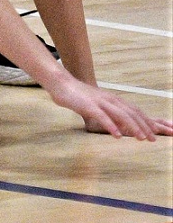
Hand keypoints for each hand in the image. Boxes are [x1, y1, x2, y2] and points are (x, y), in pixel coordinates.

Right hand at [48, 77, 170, 139]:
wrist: (61, 83)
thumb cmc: (79, 96)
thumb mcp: (98, 105)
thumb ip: (110, 114)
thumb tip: (122, 127)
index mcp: (114, 100)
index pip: (136, 111)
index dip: (149, 121)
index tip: (160, 131)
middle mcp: (111, 100)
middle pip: (132, 113)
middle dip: (146, 126)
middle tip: (154, 139)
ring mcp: (100, 102)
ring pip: (121, 115)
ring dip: (133, 127)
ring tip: (142, 138)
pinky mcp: (88, 105)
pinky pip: (102, 117)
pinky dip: (111, 126)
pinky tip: (117, 136)